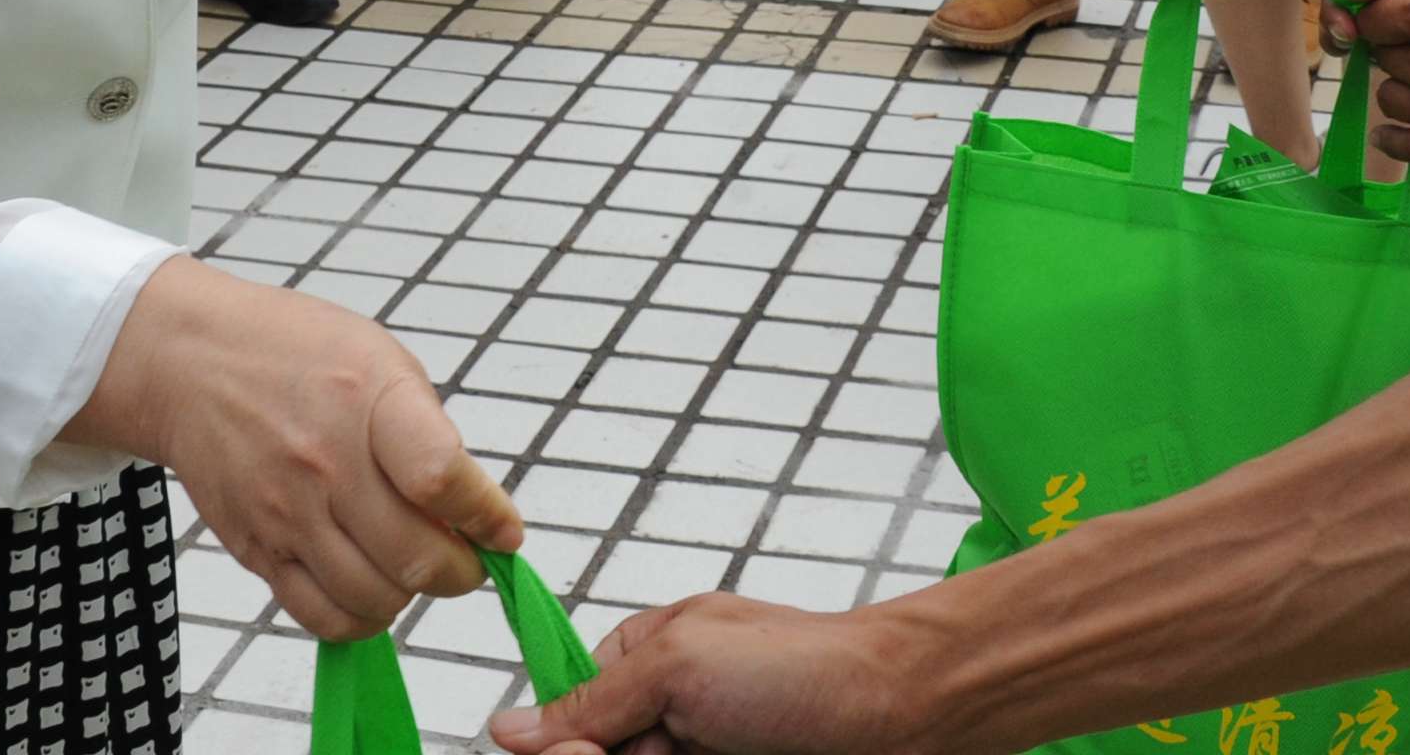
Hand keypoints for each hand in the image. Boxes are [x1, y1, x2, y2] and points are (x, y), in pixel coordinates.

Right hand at [86, 259, 515, 640]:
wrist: (191, 363)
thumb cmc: (295, 353)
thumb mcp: (379, 359)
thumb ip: (427, 434)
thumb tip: (471, 513)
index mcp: (367, 397)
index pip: (441, 479)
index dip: (487, 516)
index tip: (505, 532)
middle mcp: (325, 461)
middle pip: (415, 556)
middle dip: (462, 572)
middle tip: (469, 562)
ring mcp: (287, 511)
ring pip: (374, 597)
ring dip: (413, 595)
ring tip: (417, 570)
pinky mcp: (258, 548)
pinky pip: (320, 617)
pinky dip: (361, 619)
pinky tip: (373, 592)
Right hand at [494, 592, 924, 754]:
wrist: (905, 714)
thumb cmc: (803, 668)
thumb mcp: (681, 666)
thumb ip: (592, 699)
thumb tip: (505, 727)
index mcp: (640, 663)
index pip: (560, 720)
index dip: (567, 748)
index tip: (598, 752)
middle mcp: (664, 718)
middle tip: (674, 753)